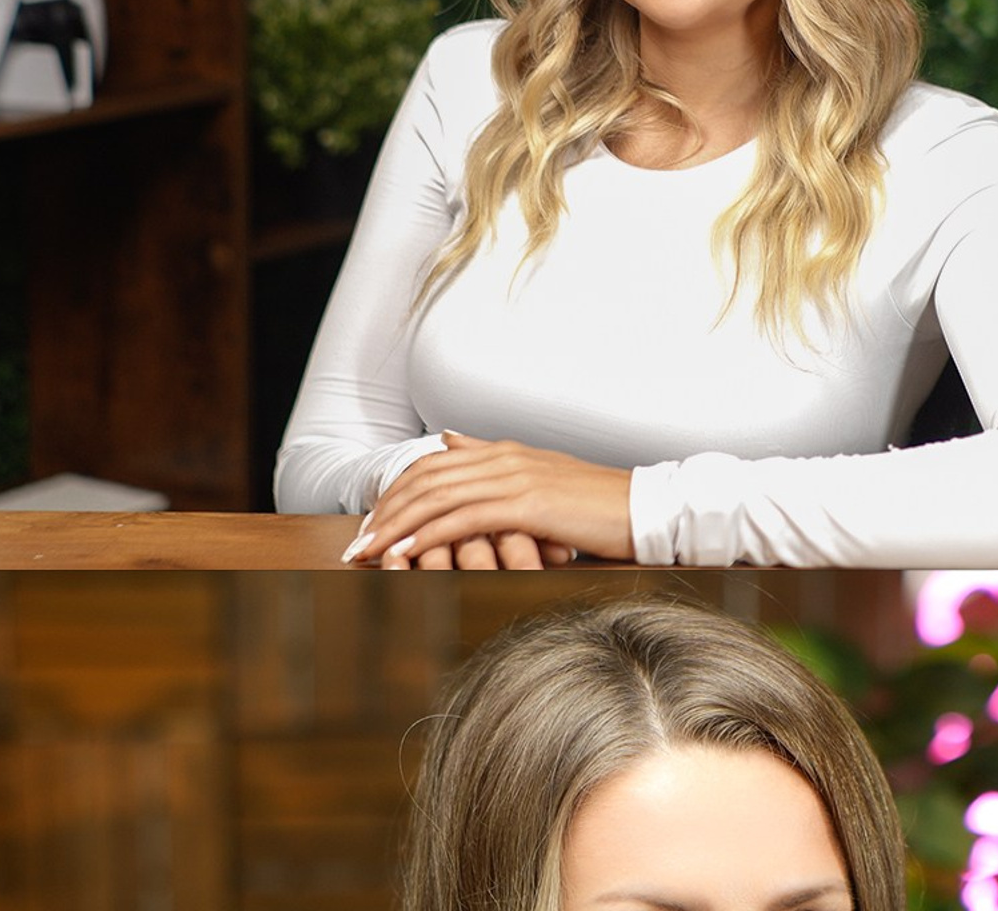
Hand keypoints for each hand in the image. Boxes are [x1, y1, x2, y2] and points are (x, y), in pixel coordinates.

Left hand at [349, 433, 634, 567]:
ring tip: (366, 553)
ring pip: (436, 498)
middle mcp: (502, 458)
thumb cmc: (594, 505)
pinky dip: (427, 537)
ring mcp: (513, 478)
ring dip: (395, 526)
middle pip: (425, 480)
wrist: (643, 508)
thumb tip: (449, 442)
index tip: (370, 525)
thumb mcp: (538, 477)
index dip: (396, 493)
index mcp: (503, 452)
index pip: (432, 466)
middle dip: (384, 512)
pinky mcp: (525, 504)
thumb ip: (491, 460)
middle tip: (355, 546)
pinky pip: (462, 519)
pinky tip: (404, 555)